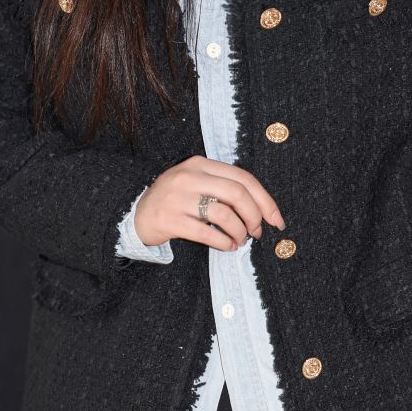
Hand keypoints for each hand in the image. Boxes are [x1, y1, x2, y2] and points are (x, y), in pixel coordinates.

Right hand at [134, 155, 284, 251]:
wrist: (135, 213)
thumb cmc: (174, 200)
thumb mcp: (196, 183)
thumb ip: (222, 187)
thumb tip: (261, 209)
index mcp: (200, 164)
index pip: (243, 178)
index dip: (265, 200)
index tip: (276, 219)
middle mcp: (189, 177)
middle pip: (237, 193)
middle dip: (254, 216)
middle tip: (257, 232)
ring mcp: (178, 198)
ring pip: (224, 214)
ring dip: (239, 231)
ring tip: (239, 240)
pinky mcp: (169, 219)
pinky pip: (206, 232)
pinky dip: (223, 242)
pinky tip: (227, 246)